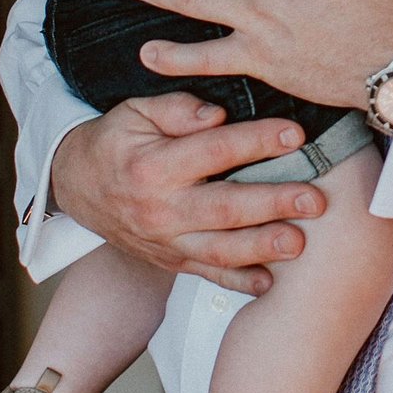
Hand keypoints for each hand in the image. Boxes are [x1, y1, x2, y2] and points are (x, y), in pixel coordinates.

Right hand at [50, 93, 327, 296]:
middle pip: (223, 208)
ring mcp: (166, 242)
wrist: (78, 187)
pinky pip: (207, 275)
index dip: (256, 141)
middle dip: (272, 204)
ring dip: (262, 248)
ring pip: (219, 251)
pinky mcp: (171, 262)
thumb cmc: (117, 142)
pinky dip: (238, 283)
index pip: (213, 151)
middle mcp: (160, 209)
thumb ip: (177, 109)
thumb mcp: (136, 112)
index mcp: (153, 166)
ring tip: (298, 243)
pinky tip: (269, 282)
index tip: (296, 134)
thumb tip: (216, 114)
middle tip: (314, 199)